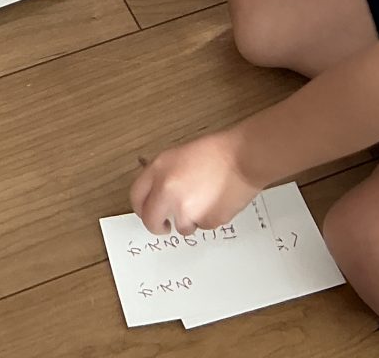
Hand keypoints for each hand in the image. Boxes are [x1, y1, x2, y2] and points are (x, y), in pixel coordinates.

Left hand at [131, 130, 257, 235]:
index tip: (146, 212)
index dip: (140, 208)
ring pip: (180, 226)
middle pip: (150, 220)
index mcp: (158, 169)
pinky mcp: (205, 221)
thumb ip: (163, 175)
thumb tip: (155, 194)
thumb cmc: (217, 152)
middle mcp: (167, 190)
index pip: (136, 196)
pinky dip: (208, 219)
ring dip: (189, 220)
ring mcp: (185, 208)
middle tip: (164, 225)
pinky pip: (202, 226)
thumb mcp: (178, 156)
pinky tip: (217, 201)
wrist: (243, 157)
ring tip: (205, 199)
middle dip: (157, 225)